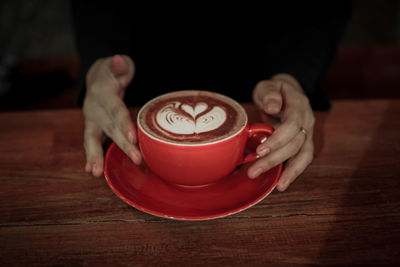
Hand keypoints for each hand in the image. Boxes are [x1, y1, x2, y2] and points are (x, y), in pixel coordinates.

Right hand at [82, 55, 141, 176]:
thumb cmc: (113, 72)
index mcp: (102, 93)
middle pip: (109, 128)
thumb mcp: (118, 65)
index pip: (115, 110)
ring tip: (96, 173)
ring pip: (92, 138)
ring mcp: (91, 118)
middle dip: (122, 145)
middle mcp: (94, 107)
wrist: (97, 77)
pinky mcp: (92, 126)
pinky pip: (91, 142)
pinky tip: (91, 170)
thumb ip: (120, 66)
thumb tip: (119, 61)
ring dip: (96, 156)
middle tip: (136, 159)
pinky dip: (90, 156)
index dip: (123, 123)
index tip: (132, 138)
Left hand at [248, 74, 314, 191]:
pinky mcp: (303, 143)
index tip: (260, 152)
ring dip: (289, 172)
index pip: (292, 125)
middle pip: (295, 144)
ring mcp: (307, 133)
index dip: (277, 140)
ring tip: (277, 186)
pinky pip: (302, 159)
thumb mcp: (268, 86)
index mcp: (299, 106)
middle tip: (254, 171)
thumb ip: (269, 94)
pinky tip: (282, 184)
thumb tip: (272, 107)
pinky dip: (293, 172)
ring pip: (303, 155)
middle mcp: (307, 121)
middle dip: (275, 160)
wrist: (286, 92)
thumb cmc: (274, 91)